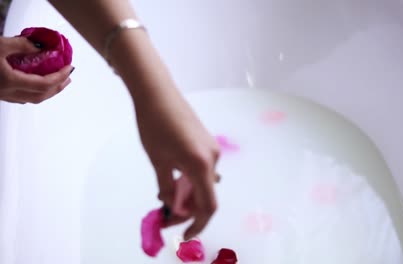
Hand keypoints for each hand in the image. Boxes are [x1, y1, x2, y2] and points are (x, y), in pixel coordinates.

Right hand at [0, 36, 72, 103]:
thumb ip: (21, 44)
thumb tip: (39, 46)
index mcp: (11, 81)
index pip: (44, 84)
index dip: (60, 76)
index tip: (69, 67)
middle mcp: (8, 92)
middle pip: (41, 95)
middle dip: (58, 86)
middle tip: (68, 76)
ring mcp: (3, 96)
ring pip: (32, 99)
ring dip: (48, 91)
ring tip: (57, 81)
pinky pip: (22, 98)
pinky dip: (35, 92)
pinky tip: (36, 84)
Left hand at [134, 90, 219, 240]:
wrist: (158, 93)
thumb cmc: (155, 124)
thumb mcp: (158, 161)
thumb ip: (167, 188)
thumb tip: (171, 205)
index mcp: (201, 165)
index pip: (208, 206)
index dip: (198, 224)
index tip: (184, 234)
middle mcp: (213, 158)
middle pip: (206, 195)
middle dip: (187, 209)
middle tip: (165, 215)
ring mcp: (212, 149)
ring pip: (203, 182)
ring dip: (187, 194)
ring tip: (165, 195)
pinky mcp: (206, 143)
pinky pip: (202, 169)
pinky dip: (190, 180)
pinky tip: (173, 178)